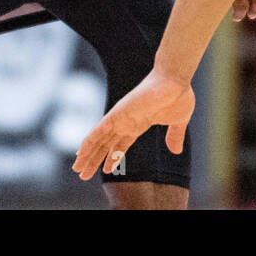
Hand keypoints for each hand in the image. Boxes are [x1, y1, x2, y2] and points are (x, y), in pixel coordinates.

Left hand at [73, 69, 194, 179]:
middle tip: (82, 174)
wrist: (175, 81)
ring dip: (87, 154)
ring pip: (98, 139)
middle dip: (94, 159)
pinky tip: (81, 152)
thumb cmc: (178, 95)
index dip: (112, 157)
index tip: (105, 169)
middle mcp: (126, 122)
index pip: (120, 143)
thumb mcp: (178, 122)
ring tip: (77, 169)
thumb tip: (176, 151)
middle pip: (105, 144)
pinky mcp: (117, 113)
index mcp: (138, 124)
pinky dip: (89, 141)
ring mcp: (120, 117)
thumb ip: (175, 136)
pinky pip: (99, 130)